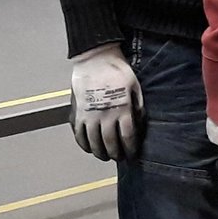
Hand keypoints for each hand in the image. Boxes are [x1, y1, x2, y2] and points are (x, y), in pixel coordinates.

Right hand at [69, 43, 143, 160]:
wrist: (96, 59)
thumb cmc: (118, 70)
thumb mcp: (135, 86)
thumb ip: (138, 105)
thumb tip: (140, 122)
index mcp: (122, 109)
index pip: (127, 136)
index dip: (130, 148)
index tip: (132, 154)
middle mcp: (105, 115)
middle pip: (110, 143)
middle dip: (116, 153)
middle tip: (119, 158)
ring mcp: (89, 115)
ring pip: (93, 142)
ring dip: (100, 152)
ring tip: (105, 156)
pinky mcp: (77, 113)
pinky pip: (79, 135)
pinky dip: (83, 144)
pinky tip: (89, 148)